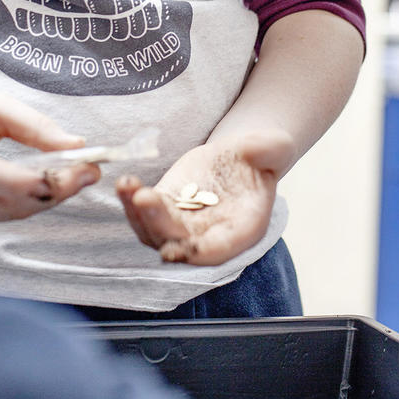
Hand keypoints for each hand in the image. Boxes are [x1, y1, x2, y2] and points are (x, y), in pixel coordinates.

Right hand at [0, 76, 99, 220]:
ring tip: (77, 175)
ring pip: (5, 212)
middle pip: (1, 198)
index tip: (76, 170)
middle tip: (91, 171)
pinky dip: (28, 203)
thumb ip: (36, 126)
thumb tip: (79, 146)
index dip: (28, 180)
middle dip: (54, 189)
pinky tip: (49, 185)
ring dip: (46, 198)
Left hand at [115, 133, 289, 264]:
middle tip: (144, 199)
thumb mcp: (273, 148)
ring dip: (139, 215)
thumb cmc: (262, 154)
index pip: (217, 249)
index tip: (174, 250)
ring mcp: (183, 223)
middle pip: (179, 242)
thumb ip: (272, 149)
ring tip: (129, 187)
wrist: (241, 156)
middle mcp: (209, 234)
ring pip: (155, 231)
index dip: (196, 252)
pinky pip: (143, 210)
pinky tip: (125, 182)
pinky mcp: (164, 206)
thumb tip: (266, 146)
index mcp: (242, 228)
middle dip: (159, 226)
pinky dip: (131, 200)